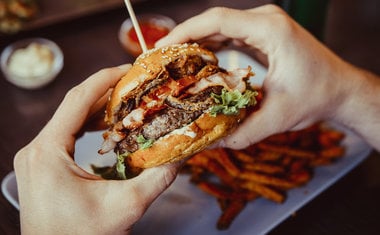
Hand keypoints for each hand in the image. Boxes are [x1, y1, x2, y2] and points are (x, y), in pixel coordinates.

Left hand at [14, 65, 181, 234]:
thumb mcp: (125, 207)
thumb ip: (158, 178)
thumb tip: (182, 154)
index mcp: (48, 152)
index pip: (77, 100)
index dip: (105, 79)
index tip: (128, 68)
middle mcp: (36, 149)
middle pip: (73, 106)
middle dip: (106, 93)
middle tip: (134, 84)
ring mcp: (35, 157)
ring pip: (69, 119)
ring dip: (97, 109)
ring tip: (126, 101)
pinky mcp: (41, 165)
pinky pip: (65, 134)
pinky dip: (88, 125)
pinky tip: (106, 125)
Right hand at [157, 5, 379, 149]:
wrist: (340, 90)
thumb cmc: (317, 96)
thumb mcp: (277, 117)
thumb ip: (240, 132)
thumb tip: (207, 143)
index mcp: (270, 30)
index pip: (218, 21)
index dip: (186, 32)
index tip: (163, 48)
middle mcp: (266, 20)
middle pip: (214, 21)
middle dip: (185, 39)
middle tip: (161, 60)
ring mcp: (264, 25)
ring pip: (220, 27)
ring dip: (196, 42)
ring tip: (173, 62)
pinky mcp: (263, 34)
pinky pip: (230, 34)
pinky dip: (211, 46)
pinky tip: (197, 62)